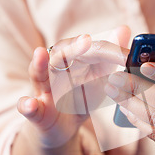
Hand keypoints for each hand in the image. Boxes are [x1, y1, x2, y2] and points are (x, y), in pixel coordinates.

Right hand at [12, 27, 128, 154]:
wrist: (63, 127)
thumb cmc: (82, 95)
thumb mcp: (100, 76)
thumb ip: (111, 55)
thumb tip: (124, 28)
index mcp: (73, 58)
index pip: (91, 50)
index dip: (110, 53)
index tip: (127, 56)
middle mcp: (55, 69)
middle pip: (63, 55)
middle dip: (73, 48)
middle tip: (86, 40)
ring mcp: (43, 89)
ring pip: (39, 75)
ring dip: (39, 65)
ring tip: (40, 54)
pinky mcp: (36, 111)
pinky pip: (28, 107)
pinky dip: (27, 105)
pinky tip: (29, 104)